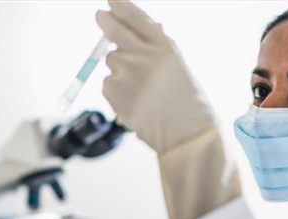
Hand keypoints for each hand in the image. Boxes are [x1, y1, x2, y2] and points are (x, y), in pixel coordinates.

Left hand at [96, 0, 215, 153]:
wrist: (185, 135)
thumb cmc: (186, 104)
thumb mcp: (178, 68)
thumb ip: (158, 49)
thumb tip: (137, 30)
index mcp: (164, 48)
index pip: (137, 19)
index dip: (122, 8)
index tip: (110, 1)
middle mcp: (144, 56)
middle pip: (115, 32)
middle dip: (106, 23)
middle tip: (100, 17)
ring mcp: (127, 74)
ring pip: (111, 63)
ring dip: (120, 71)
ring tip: (141, 91)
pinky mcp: (115, 93)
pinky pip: (107, 85)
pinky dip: (116, 92)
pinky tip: (135, 103)